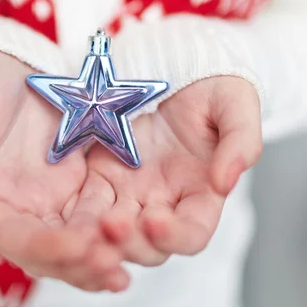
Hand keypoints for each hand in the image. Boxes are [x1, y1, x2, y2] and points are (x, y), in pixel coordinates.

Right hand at [0, 49, 127, 291]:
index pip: (14, 239)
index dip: (45, 249)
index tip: (80, 248)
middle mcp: (19, 211)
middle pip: (52, 253)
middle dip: (82, 264)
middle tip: (116, 268)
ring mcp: (51, 198)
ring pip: (81, 239)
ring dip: (106, 253)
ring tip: (135, 260)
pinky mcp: (77, 181)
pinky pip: (101, 209)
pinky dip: (118, 224)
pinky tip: (145, 226)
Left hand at [68, 76, 261, 265]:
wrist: (174, 61)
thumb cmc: (211, 84)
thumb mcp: (235, 104)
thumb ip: (241, 142)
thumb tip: (225, 182)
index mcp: (200, 193)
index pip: (193, 232)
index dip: (176, 235)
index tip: (156, 221)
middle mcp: (164, 201)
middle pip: (149, 245)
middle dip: (130, 243)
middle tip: (111, 227)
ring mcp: (130, 191)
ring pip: (113, 234)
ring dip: (99, 238)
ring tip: (83, 230)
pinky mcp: (100, 176)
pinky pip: (87, 205)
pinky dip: (79, 218)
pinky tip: (66, 217)